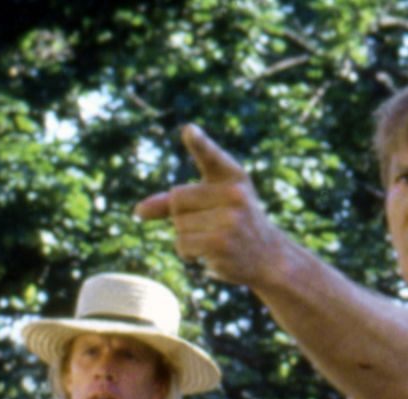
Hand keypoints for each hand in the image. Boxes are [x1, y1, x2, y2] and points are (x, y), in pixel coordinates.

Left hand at [134, 126, 288, 285]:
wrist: (269, 258)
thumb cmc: (234, 225)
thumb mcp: (210, 205)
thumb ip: (173, 203)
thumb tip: (138, 212)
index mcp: (233, 175)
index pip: (211, 156)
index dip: (200, 143)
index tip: (189, 131)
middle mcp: (235, 193)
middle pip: (176, 198)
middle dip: (181, 216)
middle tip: (208, 225)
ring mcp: (230, 219)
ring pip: (178, 224)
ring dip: (186, 238)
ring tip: (212, 242)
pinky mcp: (221, 243)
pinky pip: (182, 243)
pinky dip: (187, 253)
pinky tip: (209, 255)